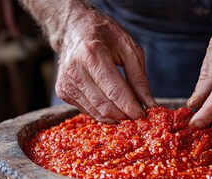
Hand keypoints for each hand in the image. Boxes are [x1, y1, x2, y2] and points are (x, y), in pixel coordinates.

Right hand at [55, 5, 156, 122]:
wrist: (73, 29)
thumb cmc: (105, 35)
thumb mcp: (129, 49)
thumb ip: (139, 78)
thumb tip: (149, 105)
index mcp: (92, 54)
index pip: (114, 91)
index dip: (131, 107)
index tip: (144, 115)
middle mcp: (75, 70)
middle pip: (105, 105)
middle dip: (125, 114)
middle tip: (139, 116)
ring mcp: (66, 83)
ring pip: (96, 112)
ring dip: (115, 116)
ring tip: (128, 111)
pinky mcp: (62, 92)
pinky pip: (88, 110)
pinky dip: (103, 112)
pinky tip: (112, 104)